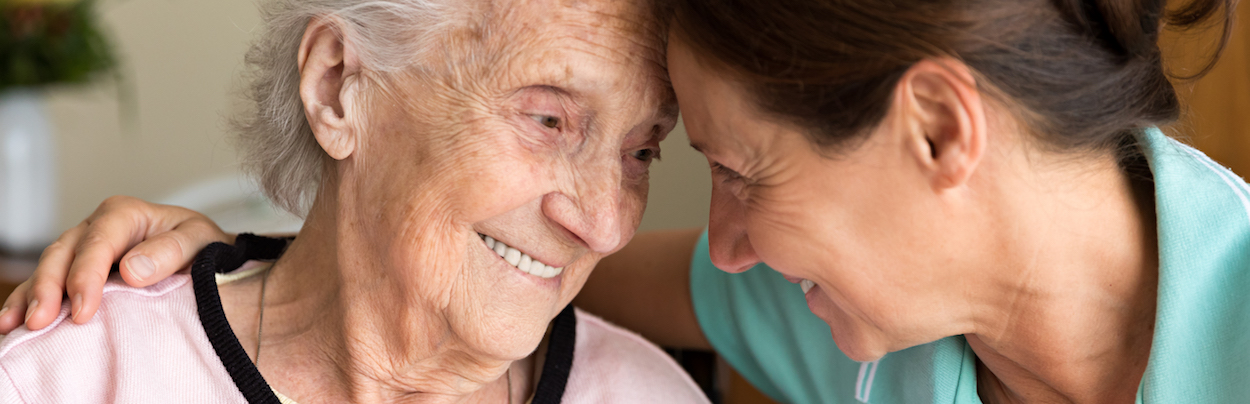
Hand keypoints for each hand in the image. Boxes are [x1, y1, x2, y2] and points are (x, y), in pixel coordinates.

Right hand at [0, 196, 231, 332]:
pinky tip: (12, 321)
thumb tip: (132, 269)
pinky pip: (46, 283)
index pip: (99, 242)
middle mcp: (97, 227)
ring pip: (48, 267)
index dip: (86, 276)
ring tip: (19, 325)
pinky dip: (27, 300)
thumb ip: (171, 250)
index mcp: (125, 214)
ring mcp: (83, 248)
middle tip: (42, 321)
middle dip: (50, 288)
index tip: (84, 310)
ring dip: (32, 296)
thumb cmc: (202, 246)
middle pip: (64, 253)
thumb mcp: (199, 240)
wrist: (205, 255)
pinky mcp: (76, 269)